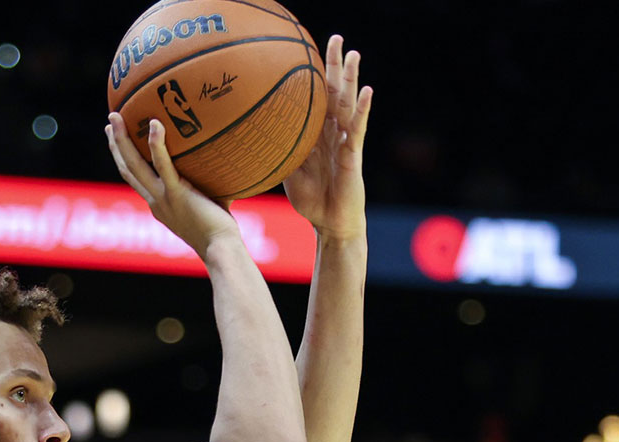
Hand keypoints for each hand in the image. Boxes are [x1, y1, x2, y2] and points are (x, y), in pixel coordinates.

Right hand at [105, 112, 238, 258]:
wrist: (220, 248)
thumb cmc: (220, 231)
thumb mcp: (208, 205)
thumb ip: (208, 185)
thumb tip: (225, 161)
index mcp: (158, 204)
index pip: (135, 178)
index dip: (123, 158)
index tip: (117, 138)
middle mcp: (154, 201)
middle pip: (127, 168)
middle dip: (115, 144)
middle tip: (110, 120)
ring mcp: (162, 198)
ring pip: (133, 165)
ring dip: (121, 140)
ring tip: (116, 116)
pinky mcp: (176, 194)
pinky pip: (162, 166)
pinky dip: (156, 144)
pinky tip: (155, 124)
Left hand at [283, 36, 372, 240]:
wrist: (331, 225)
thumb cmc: (312, 201)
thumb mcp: (288, 171)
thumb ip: (278, 152)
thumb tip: (251, 139)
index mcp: (319, 135)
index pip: (318, 98)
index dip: (317, 75)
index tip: (310, 49)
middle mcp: (334, 133)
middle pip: (336, 92)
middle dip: (336, 66)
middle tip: (336, 38)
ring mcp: (346, 142)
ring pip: (349, 105)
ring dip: (352, 79)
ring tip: (353, 54)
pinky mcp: (354, 156)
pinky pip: (358, 129)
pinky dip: (362, 109)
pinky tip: (367, 91)